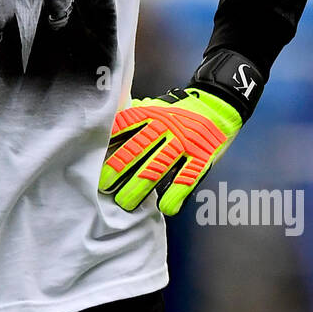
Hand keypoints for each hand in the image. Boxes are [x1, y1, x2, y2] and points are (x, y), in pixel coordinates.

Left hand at [98, 87, 241, 216]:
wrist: (219, 103)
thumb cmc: (182, 110)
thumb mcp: (157, 106)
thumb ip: (134, 116)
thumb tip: (106, 128)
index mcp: (151, 114)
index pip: (123, 129)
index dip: (107, 147)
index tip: (92, 162)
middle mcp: (166, 127)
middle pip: (137, 150)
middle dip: (118, 169)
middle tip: (103, 187)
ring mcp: (184, 142)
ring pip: (158, 167)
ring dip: (140, 187)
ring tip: (126, 203)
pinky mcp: (202, 156)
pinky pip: (187, 177)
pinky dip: (176, 194)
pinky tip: (165, 208)